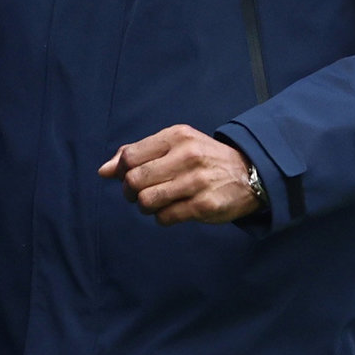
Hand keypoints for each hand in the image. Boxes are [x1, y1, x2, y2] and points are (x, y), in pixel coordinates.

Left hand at [99, 125, 261, 225]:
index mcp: (176, 137)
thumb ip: (138, 153)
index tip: (126, 178)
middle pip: (134, 181)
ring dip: (145, 206)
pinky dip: (162, 217)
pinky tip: (173, 210)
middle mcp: (187, 156)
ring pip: (147, 201)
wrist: (250, 173)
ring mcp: (196, 182)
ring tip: (156, 203)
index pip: (130, 156)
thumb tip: (103, 171)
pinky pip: (165, 217)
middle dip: (130, 192)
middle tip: (138, 194)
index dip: (120, 171)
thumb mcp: (175, 144)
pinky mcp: (204, 206)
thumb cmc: (203, 158)